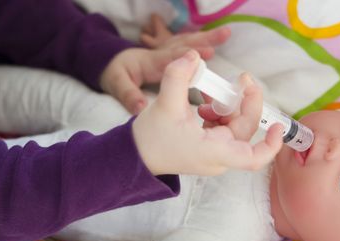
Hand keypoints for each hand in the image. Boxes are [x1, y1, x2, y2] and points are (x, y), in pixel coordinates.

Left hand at [100, 15, 229, 113]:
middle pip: (185, 44)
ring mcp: (168, 51)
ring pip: (189, 42)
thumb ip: (128, 95)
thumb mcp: (116, 83)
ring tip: (226, 34)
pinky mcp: (172, 54)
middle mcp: (162, 53)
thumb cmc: (116, 74)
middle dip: (205, 39)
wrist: (113, 63)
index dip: (189, 55)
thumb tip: (141, 108)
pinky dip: (204, 43)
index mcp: (152, 61)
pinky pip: (189, 47)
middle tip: (224, 35)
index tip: (205, 54)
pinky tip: (219, 42)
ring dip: (208, 38)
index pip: (172, 57)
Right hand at [132, 50, 283, 175]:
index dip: (271, 144)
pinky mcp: (208, 149)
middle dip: (244, 102)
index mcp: (213, 152)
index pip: (253, 158)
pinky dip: (218, 113)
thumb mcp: (164, 104)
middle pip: (245, 129)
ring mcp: (214, 154)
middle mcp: (218, 157)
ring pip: (234, 127)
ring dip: (228, 106)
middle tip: (241, 79)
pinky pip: (223, 129)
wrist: (135, 156)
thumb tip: (194, 56)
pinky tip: (203, 105)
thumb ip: (178, 76)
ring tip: (209, 94)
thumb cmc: (151, 138)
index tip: (278, 125)